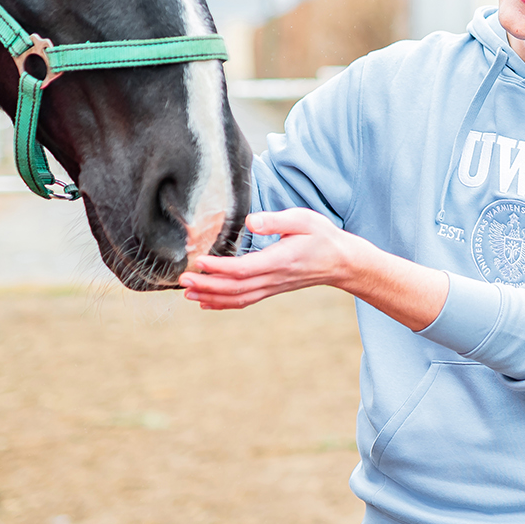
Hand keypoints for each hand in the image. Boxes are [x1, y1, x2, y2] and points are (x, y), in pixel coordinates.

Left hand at [184, 209, 449, 329]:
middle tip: (182, 279)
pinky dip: (223, 304)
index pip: (244, 269)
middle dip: (207, 285)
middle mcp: (273, 278)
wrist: (342, 262)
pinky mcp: (271, 289)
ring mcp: (272, 287)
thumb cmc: (323, 236)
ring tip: (187, 293)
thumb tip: (250, 221)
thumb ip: (276, 220)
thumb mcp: (303, 219)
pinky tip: (206, 303)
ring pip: (237, 298)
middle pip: (235, 288)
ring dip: (211, 296)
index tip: (200, 262)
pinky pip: (243, 301)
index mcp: (280, 260)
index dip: (220, 268)